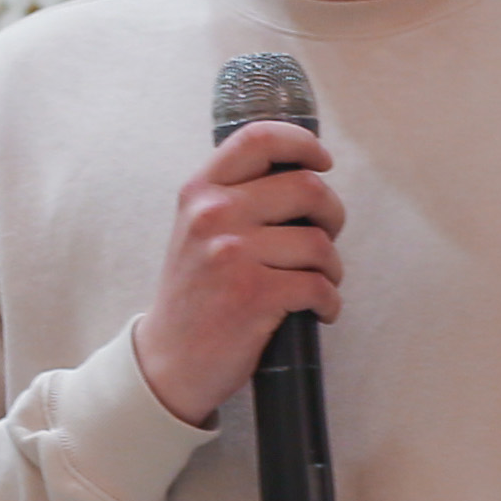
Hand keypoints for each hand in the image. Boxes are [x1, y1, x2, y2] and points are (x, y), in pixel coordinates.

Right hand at [132, 121, 344, 425]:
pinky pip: (320, 286)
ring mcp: (232, 254)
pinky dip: (329, 302)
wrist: (168, 361)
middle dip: (332, 215)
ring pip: (319, 243)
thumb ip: (237, 197)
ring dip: (331, 268)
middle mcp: (213, 215)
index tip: (322, 162)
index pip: (258, 139)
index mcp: (201, 192)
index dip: (302, 144)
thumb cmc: (196, 293)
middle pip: (308, 188)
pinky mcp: (254, 295)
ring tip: (317, 282)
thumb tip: (305, 173)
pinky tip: (318, 310)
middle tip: (326, 236)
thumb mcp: (198, 230)